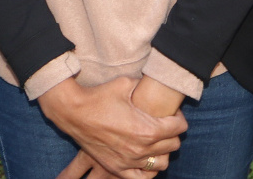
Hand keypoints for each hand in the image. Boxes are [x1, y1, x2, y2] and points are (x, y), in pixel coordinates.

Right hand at [39, 76, 185, 178]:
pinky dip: (148, 170)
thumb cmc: (100, 96)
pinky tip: (145, 158)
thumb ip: (146, 86)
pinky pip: (142, 177)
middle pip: (173, 145)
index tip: (170, 112)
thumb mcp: (127, 84)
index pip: (179, 128)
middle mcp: (141, 148)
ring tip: (155, 141)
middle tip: (163, 123)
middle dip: (172, 133)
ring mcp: (129, 161)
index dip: (178, 117)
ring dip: (162, 152)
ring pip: (162, 163)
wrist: (74, 112)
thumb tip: (157, 83)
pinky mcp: (117, 167)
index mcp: (148, 129)